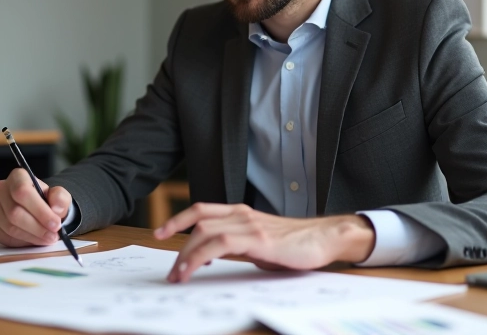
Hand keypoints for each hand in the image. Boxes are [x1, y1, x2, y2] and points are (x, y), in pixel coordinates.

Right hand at [0, 168, 71, 246]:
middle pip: (14, 212)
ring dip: (32, 236)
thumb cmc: (48, 201)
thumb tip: (56, 208)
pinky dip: (25, 241)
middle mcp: (2, 190)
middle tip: (53, 235)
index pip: (22, 191)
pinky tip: (37, 239)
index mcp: (18, 177)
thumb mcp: (59, 196)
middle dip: (37, 227)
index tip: (55, 223)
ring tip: (48, 238)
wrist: (40, 210)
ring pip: (10, 227)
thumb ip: (60, 198)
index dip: (40, 210)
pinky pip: (7, 237)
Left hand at [153, 203, 374, 282]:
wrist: (325, 238)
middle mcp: (242, 215)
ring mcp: (249, 225)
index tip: (161, 232)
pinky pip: (219, 244)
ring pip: (204, 232)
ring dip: (186, 255)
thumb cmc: (295, 244)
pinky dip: (200, 256)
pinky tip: (193, 270)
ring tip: (178, 276)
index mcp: (241, 213)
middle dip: (179, 246)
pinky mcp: (258, 240)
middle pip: (198, 222)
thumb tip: (212, 256)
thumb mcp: (260, 241)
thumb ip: (237, 243)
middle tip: (172, 272)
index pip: (202, 210)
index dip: (178, 218)